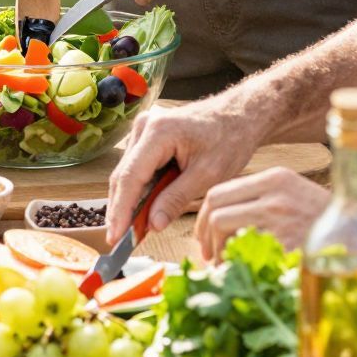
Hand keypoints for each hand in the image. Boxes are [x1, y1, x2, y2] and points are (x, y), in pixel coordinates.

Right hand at [105, 100, 263, 240]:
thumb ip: (176, 199)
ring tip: (129, 231)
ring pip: (127, 173)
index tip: (115, 237)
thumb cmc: (230, 139)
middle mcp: (145, 126)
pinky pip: (137, 167)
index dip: (120, 210)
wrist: (241, 115)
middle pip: (123, 175)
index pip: (129, 177)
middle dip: (120, 210)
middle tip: (120, 241)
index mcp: (158, 132)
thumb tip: (152, 225)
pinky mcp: (148, 136)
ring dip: (128, 202)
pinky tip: (141, 210)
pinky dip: (139, 190)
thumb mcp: (207, 175)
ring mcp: (144, 129)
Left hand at [195, 167, 330, 259]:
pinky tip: (244, 275)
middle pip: (216, 210)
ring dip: (218, 253)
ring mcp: (279, 220)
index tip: (205, 236)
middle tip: (210, 255)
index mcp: (275, 178)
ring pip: (224, 230)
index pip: (219, 192)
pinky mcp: (285, 245)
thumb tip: (220, 222)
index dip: (204, 217)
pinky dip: (236, 266)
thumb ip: (260, 200)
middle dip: (205, 237)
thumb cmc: (326, 221)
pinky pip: (244, 255)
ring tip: (227, 266)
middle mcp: (274, 194)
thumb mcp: (294, 195)